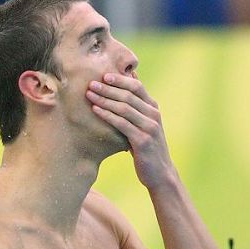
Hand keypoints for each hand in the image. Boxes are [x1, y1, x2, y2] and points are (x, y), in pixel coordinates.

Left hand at [86, 73, 174, 189]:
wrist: (160, 173)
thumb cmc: (147, 148)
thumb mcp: (144, 125)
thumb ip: (137, 107)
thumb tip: (129, 85)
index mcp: (153, 109)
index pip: (137, 87)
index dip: (120, 79)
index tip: (103, 75)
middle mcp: (153, 115)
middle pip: (128, 95)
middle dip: (108, 88)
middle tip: (91, 83)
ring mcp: (149, 128)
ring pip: (124, 108)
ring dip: (105, 99)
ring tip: (89, 94)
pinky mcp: (143, 141)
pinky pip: (122, 124)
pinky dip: (108, 115)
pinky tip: (96, 110)